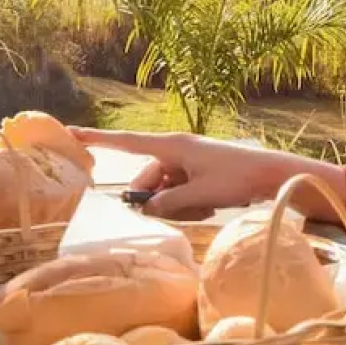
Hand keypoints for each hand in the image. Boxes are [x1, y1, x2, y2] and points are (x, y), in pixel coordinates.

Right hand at [67, 127, 345, 220]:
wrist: (275, 175)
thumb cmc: (238, 179)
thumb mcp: (199, 194)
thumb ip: (169, 203)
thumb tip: (149, 208)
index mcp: (172, 146)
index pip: (125, 143)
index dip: (97, 140)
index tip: (70, 133)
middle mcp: (177, 150)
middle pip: (148, 177)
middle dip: (155, 198)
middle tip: (175, 211)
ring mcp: (190, 162)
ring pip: (166, 188)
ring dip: (177, 203)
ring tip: (203, 208)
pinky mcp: (202, 172)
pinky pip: (182, 190)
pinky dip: (190, 201)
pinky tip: (210, 206)